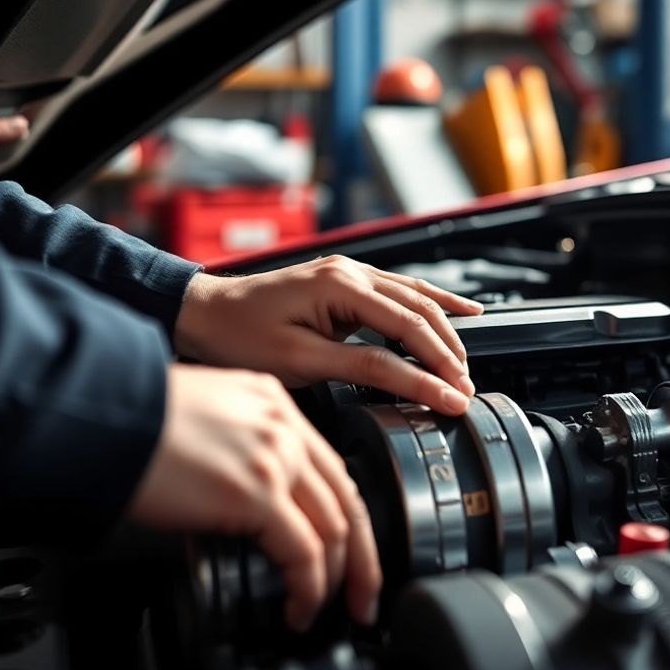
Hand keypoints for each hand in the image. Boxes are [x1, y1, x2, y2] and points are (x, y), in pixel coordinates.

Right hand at [129, 364, 381, 630]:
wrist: (97, 413)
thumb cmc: (128, 418)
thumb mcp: (200, 417)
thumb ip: (234, 447)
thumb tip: (238, 498)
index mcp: (273, 403)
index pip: (331, 468)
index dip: (349, 516)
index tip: (352, 549)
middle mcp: (284, 425)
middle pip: (348, 499)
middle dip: (363, 555)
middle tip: (364, 593)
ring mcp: (276, 457)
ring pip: (337, 528)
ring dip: (342, 578)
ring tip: (332, 608)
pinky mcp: (258, 491)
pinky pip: (306, 552)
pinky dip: (310, 587)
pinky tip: (301, 605)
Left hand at [175, 255, 484, 415]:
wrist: (202, 313)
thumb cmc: (238, 336)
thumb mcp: (300, 360)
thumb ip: (363, 369)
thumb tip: (414, 381)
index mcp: (340, 286)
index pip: (407, 329)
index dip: (436, 366)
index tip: (456, 397)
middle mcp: (351, 271)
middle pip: (420, 312)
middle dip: (448, 352)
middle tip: (467, 389)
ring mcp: (351, 272)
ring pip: (417, 299)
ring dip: (446, 332)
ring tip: (466, 366)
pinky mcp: (347, 282)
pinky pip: (403, 291)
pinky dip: (434, 304)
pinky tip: (463, 311)